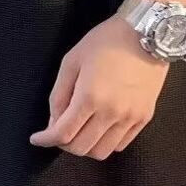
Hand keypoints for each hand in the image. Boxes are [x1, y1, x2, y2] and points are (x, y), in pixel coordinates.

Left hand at [29, 14, 168, 159]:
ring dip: (86, 146)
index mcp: (89, 97)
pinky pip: (121, 144)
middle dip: (63, 143)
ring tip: (81, 130)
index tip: (37, 138)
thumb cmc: (106, 41)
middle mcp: (111, 113)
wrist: (147, 33)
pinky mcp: (144, 117)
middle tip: (59, 130)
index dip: (46, 140)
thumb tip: (54, 121)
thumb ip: (59, 94)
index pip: (63, 134)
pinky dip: (106, 142)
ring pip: (102, 152)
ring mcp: (130, 118)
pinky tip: (100, 128)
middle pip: (81, 148)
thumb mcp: (72, 61)